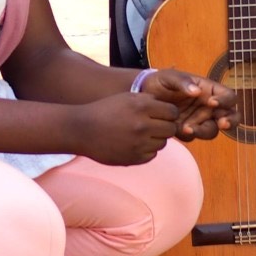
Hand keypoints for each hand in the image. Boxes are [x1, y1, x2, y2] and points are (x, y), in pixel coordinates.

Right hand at [66, 92, 182, 165]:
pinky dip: (147, 150)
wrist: (83, 129)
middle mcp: (143, 124)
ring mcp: (139, 143)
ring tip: (141, 134)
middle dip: (165, 126)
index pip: (172, 112)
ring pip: (162, 143)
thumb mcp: (127, 98)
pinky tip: (134, 143)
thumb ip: (149, 101)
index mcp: (142, 106)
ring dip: (156, 139)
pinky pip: (152, 155)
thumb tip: (171, 110)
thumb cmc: (106, 110)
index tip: (161, 114)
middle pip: (171, 129)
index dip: (168, 113)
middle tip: (154, 125)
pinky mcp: (134, 158)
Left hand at [138, 68, 234, 141]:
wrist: (144, 96)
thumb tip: (197, 91)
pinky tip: (180, 130)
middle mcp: (209, 107)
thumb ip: (183, 82)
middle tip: (221, 124)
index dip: (225, 100)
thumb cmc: (161, 81)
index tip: (212, 102)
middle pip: (231, 117)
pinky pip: (195, 136)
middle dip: (230, 121)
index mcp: (209, 90)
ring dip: (204, 131)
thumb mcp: (170, 76)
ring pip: (213, 130)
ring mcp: (200, 120)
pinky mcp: (188, 130)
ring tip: (188, 128)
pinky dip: (191, 135)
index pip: (228, 96)